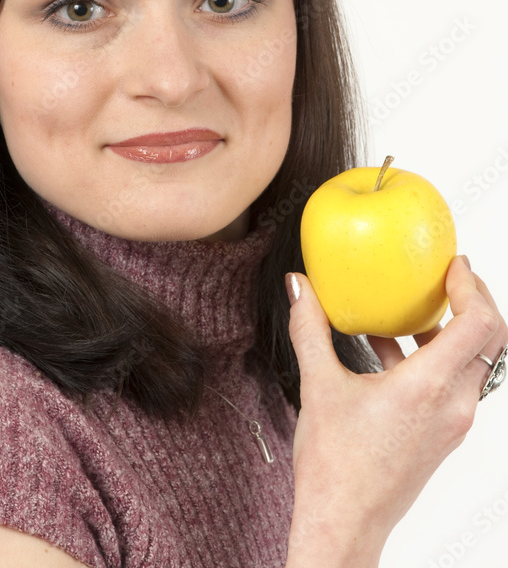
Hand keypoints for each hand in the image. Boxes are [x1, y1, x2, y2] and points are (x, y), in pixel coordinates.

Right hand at [285, 256, 506, 560]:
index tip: (453, 263)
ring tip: (413, 308)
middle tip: (447, 276)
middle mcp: (453, 405)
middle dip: (473, 301)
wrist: (344, 523)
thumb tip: (298, 286)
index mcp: (428, 388)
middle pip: (490, 340)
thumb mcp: (319, 386)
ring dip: (451, 329)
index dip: (472, 287)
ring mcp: (452, 422)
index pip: (479, 324)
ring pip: (472, 362)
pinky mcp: (442, 434)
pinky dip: (433, 356)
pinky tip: (388, 347)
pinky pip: (453, 382)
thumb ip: (310, 328)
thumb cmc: (335, 466)